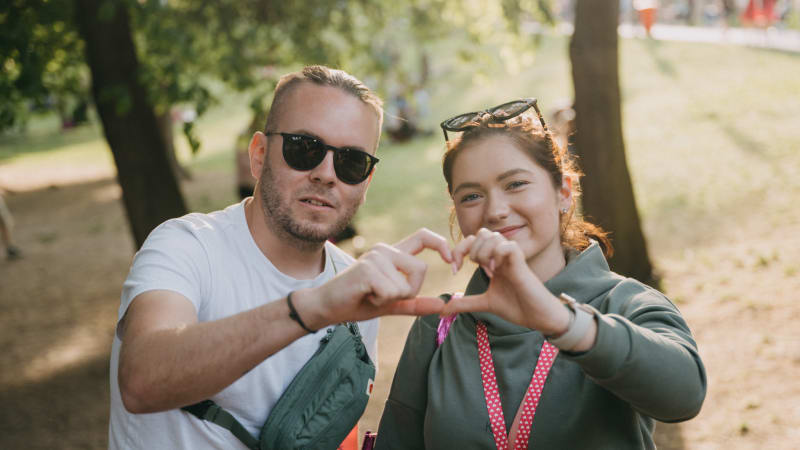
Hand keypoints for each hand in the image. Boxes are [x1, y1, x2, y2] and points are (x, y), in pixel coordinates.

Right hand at [297, 228, 453, 326]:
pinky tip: (364, 296)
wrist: (326, 307)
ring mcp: (375, 257)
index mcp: (393, 253)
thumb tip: (443, 306)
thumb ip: (415, 303)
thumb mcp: (391, 303)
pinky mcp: (367, 269)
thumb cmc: (357, 302)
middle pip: (420, 269)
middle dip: (409, 291)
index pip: (424, 237)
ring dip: (390, 299)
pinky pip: (391, 292)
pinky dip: (380, 302)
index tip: (452, 263)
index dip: (442, 245)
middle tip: (384, 296)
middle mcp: (385, 250)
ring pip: (405, 285)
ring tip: (370, 295)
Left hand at [442, 228, 569, 334]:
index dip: (459, 250)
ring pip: (493, 236)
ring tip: (488, 270)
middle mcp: (501, 256)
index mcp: (493, 261)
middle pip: (481, 232)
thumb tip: (442, 310)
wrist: (538, 317)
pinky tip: (498, 271)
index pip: (473, 241)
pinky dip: (498, 255)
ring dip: (483, 252)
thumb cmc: (517, 307)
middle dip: (470, 248)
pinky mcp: (522, 263)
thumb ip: (465, 303)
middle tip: (471, 268)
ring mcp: (512, 257)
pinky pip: (508, 246)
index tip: (454, 269)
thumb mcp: (485, 303)